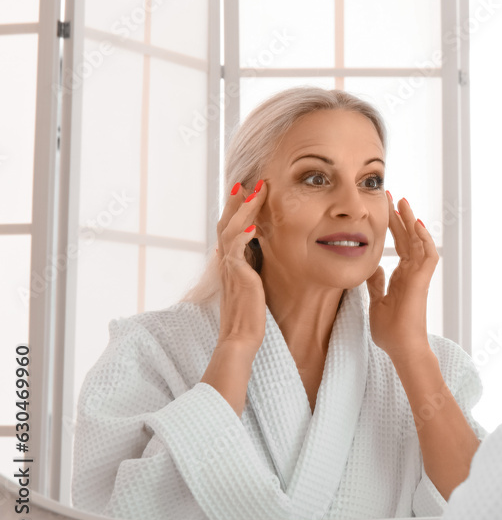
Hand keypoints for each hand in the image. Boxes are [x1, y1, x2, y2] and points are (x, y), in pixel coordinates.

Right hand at [215, 179, 268, 350]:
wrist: (240, 336)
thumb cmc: (249, 316)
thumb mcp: (251, 286)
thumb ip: (251, 269)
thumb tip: (258, 256)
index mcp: (229, 264)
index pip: (230, 230)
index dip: (236, 211)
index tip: (245, 193)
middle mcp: (226, 262)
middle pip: (226, 223)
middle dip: (235, 201)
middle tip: (245, 182)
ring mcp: (229, 267)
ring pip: (231, 229)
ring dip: (243, 208)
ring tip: (253, 191)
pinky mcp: (236, 275)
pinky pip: (237, 247)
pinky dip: (244, 232)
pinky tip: (254, 222)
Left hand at [366, 191, 438, 359]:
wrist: (401, 348)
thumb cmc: (390, 331)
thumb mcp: (376, 302)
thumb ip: (377, 284)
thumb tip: (373, 268)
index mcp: (401, 276)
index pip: (398, 245)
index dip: (392, 227)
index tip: (383, 209)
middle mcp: (412, 272)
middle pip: (407, 238)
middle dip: (399, 216)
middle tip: (391, 196)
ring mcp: (418, 276)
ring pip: (418, 241)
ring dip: (411, 221)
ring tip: (402, 202)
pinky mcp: (422, 281)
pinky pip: (427, 255)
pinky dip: (423, 239)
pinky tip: (415, 223)